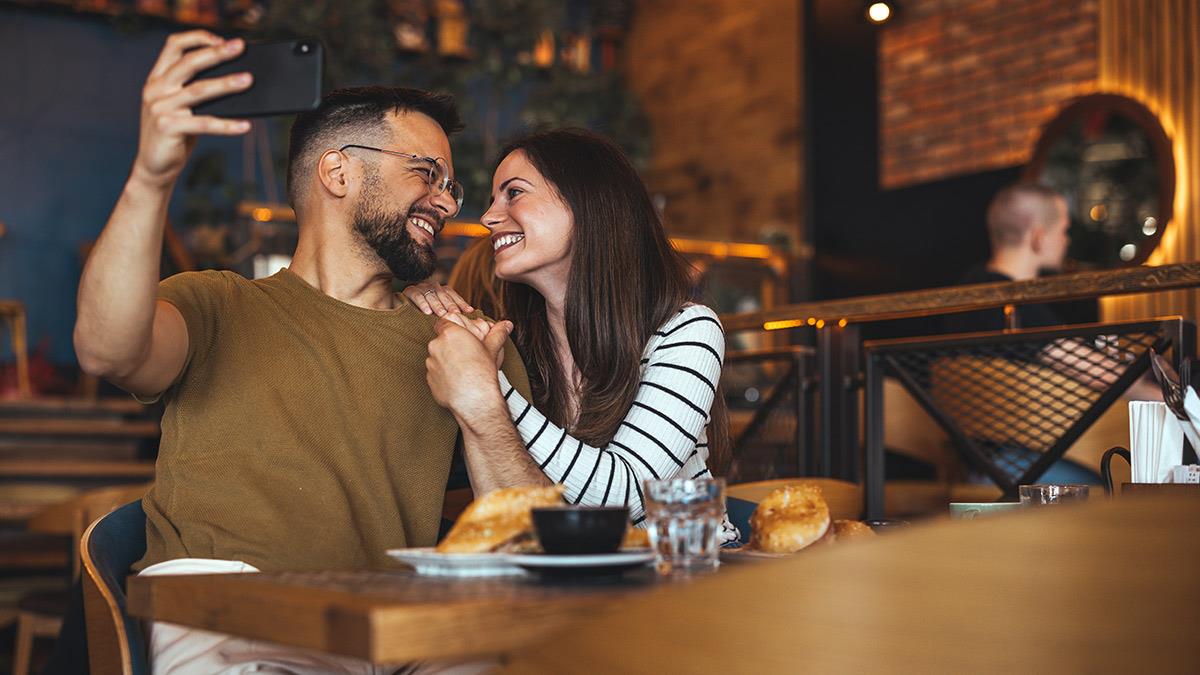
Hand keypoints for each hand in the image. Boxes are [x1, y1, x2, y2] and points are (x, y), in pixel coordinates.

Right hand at [133, 31, 253, 188]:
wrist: (154, 167)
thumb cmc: (176, 135)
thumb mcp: (181, 108)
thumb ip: (196, 91)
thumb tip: (237, 79)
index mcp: (157, 79)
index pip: (173, 46)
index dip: (197, 38)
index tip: (221, 38)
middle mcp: (155, 89)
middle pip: (189, 63)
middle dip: (216, 52)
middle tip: (240, 47)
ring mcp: (159, 108)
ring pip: (199, 91)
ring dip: (226, 84)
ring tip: (248, 80)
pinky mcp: (167, 128)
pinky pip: (204, 124)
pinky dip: (227, 125)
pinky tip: (246, 126)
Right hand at [403, 282, 473, 315]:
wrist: (400, 311)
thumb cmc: (422, 316)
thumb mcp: (437, 314)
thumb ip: (449, 314)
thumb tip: (468, 319)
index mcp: (440, 290)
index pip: (453, 295)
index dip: (461, 302)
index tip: (470, 311)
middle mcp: (432, 286)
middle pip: (444, 294)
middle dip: (450, 304)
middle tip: (455, 314)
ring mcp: (421, 287)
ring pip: (432, 295)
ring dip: (437, 305)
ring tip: (442, 315)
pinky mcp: (409, 290)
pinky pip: (417, 295)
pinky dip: (422, 303)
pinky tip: (427, 312)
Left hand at [426, 318, 512, 413]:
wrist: (474, 398)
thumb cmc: (482, 372)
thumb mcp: (492, 349)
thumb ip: (498, 333)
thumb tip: (506, 325)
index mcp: (450, 334)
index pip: (443, 323)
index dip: (452, 329)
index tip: (460, 337)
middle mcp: (436, 346)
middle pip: (440, 341)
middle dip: (451, 346)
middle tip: (466, 355)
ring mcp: (431, 363)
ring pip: (437, 358)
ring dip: (447, 361)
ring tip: (463, 370)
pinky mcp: (429, 379)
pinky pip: (435, 373)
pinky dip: (444, 375)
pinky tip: (457, 381)